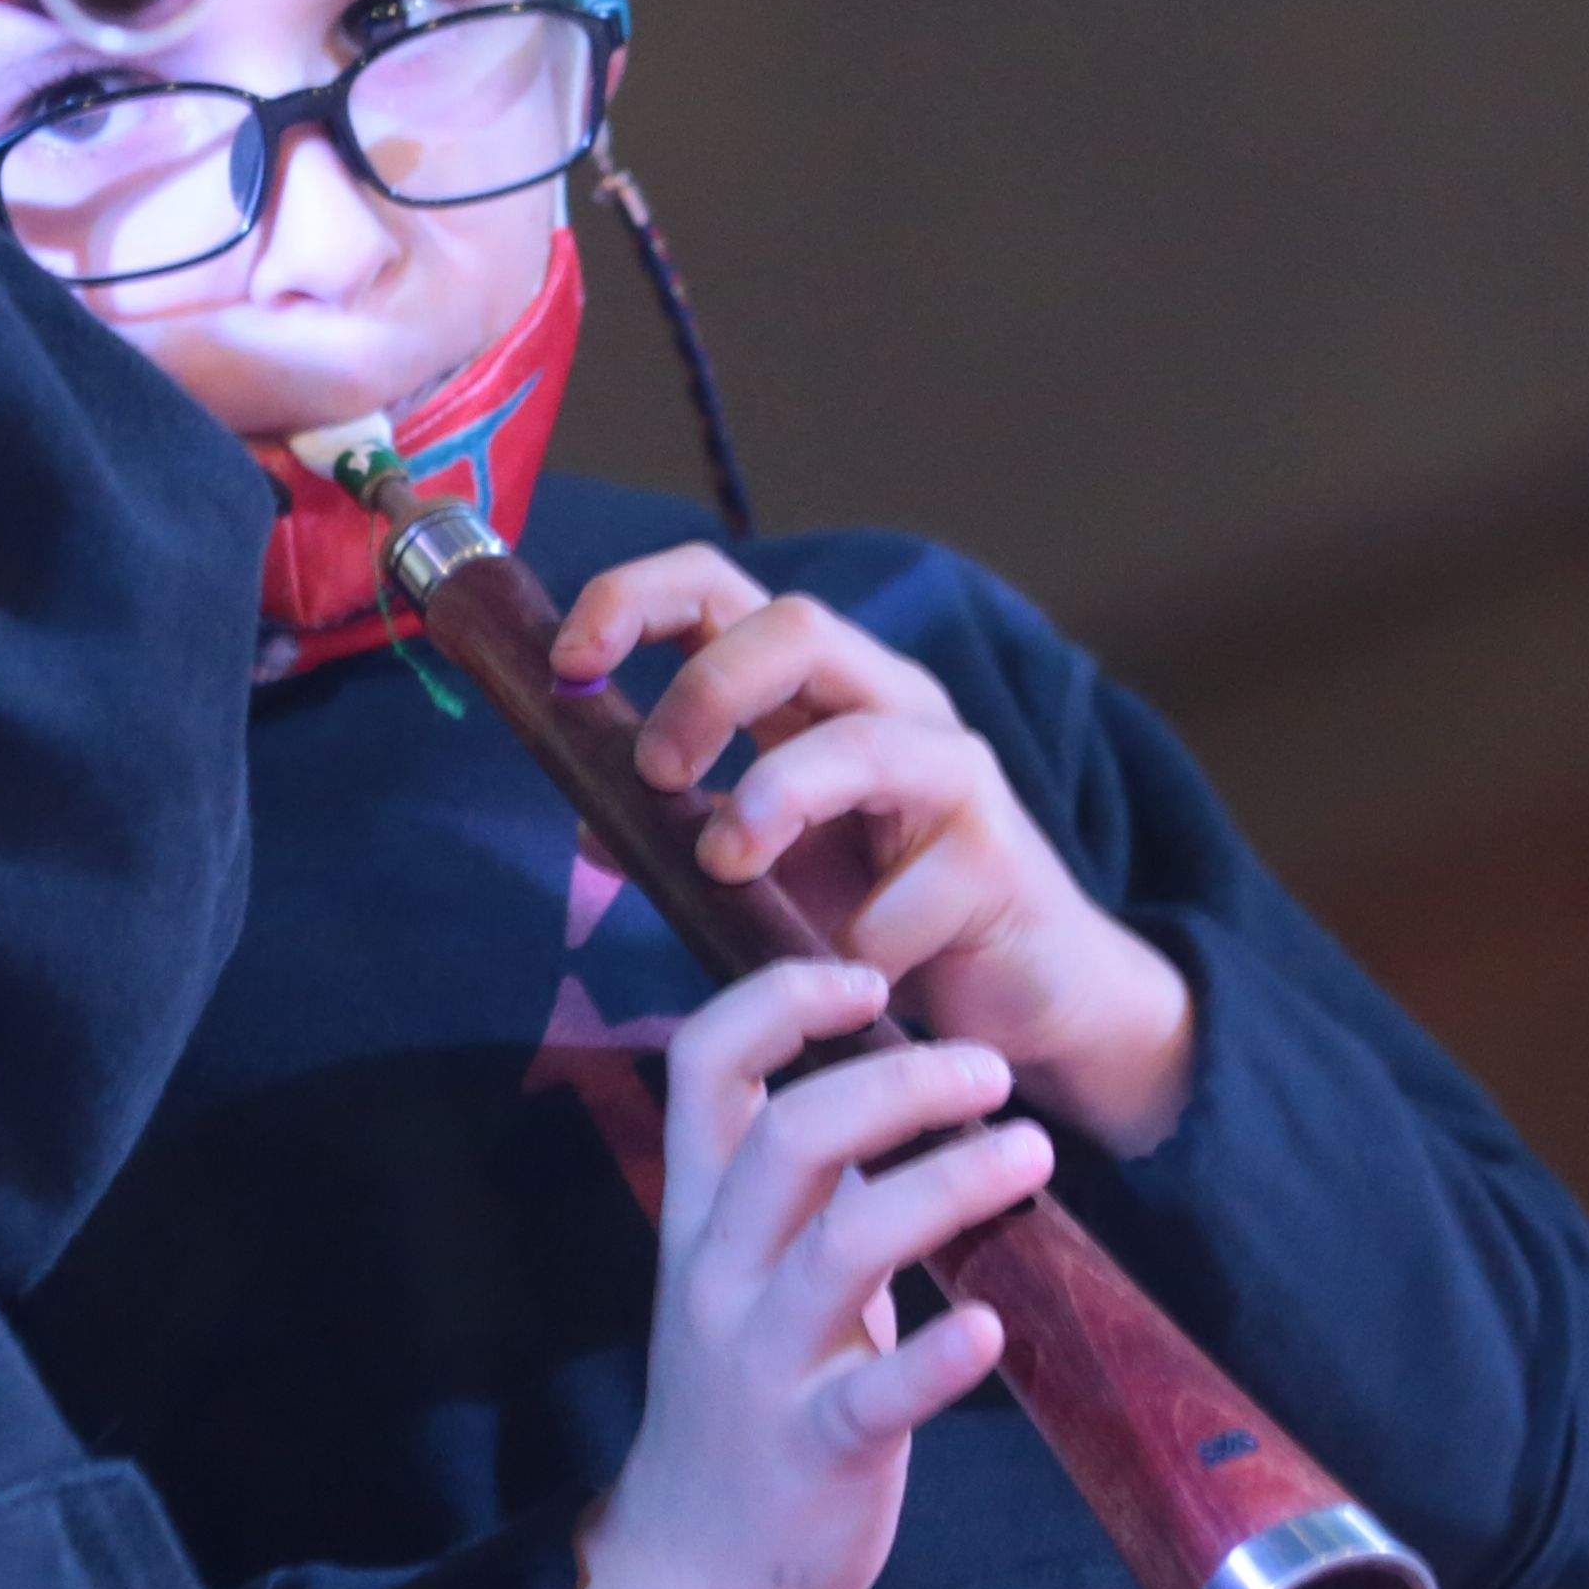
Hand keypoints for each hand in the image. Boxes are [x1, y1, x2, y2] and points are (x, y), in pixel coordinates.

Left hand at [557, 548, 1199, 1156]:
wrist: (1022, 998)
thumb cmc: (883, 913)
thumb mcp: (764, 869)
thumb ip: (681, 834)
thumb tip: (588, 825)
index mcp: (815, 686)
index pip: (718, 589)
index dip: (633, 600)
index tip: (567, 662)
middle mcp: (889, 702)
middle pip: (797, 626)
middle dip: (705, 692)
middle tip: (656, 775)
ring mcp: (952, 771)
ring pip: (863, 740)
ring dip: (775, 797)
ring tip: (725, 865)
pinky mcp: (998, 858)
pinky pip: (911, 888)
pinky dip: (853, 937)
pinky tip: (837, 974)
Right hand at [569, 966, 1036, 1588]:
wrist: (695, 1564)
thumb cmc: (740, 1397)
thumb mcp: (737, 1271)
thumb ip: (789, 1184)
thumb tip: (883, 1075)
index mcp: (698, 1216)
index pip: (705, 1066)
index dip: (781, 1002)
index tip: (867, 979)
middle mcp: (719, 1274)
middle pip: (790, 1138)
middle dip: (899, 1082)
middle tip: (992, 1072)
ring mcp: (762, 1363)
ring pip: (844, 1245)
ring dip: (948, 1185)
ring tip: (1033, 1153)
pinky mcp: (815, 1448)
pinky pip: (875, 1395)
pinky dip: (937, 1359)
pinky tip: (991, 1329)